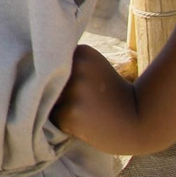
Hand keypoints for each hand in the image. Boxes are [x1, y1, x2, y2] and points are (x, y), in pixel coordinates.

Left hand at [51, 45, 175, 154]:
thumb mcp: (95, 69)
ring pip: (47, 100)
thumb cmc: (113, 95)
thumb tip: (33, 71)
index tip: (75, 84)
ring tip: (84, 113)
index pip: (50, 61)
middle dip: (56, 92)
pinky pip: (54, 118)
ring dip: (59, 109)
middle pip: (45, 80)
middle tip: (83, 102)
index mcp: (82, 52)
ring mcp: (74, 90)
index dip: (58, 75)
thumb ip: (69, 66)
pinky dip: (64, 123)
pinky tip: (85, 123)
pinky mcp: (71, 113)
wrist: (142, 122)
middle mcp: (76, 67)